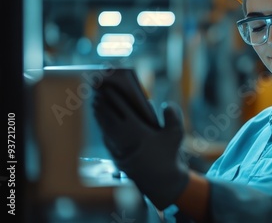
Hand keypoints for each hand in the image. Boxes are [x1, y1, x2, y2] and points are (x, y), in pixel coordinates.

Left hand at [92, 85, 188, 209]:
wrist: (161, 182)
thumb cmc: (169, 156)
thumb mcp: (176, 135)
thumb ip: (173, 117)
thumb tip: (167, 105)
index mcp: (137, 130)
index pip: (122, 108)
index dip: (114, 97)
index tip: (108, 87)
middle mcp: (124, 138)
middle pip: (108, 116)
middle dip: (102, 104)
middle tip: (97, 92)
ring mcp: (118, 148)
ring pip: (104, 127)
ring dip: (99, 115)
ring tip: (96, 105)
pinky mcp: (116, 157)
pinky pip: (106, 138)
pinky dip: (103, 128)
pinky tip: (102, 124)